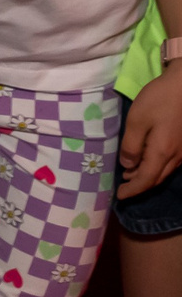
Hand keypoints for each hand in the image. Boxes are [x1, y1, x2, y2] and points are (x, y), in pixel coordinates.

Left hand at [123, 70, 181, 198]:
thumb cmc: (159, 100)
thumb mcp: (136, 121)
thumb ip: (131, 146)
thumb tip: (128, 166)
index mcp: (162, 152)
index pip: (146, 180)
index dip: (133, 190)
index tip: (120, 196)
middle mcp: (177, 156)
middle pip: (157, 179)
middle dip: (139, 185)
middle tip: (123, 186)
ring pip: (166, 171)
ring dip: (148, 176)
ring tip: (131, 174)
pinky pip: (172, 163)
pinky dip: (157, 166)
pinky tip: (147, 159)